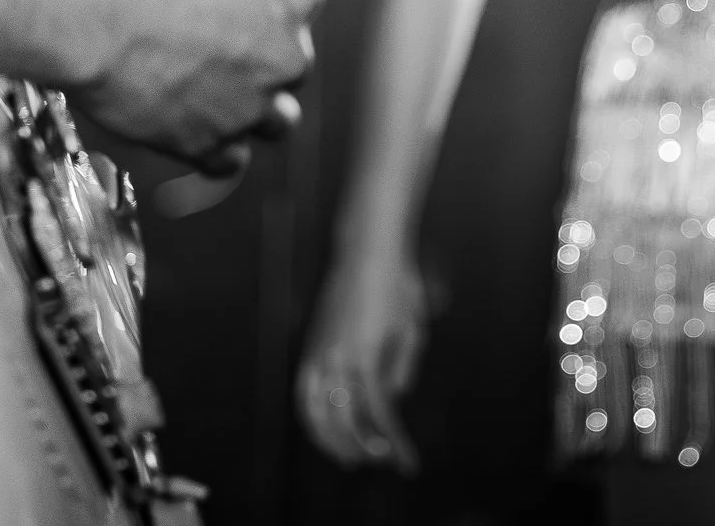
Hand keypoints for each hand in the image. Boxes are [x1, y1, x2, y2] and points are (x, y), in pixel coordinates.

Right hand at [74, 0, 321, 171]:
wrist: (89, 9)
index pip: (305, 1)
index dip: (268, 5)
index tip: (240, 6)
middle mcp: (284, 52)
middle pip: (293, 66)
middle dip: (263, 62)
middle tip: (218, 54)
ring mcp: (251, 105)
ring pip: (276, 122)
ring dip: (250, 111)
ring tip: (210, 99)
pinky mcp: (210, 145)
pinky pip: (229, 160)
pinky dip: (211, 147)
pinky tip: (185, 128)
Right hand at [298, 240, 428, 472]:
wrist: (366, 249)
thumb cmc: (397, 287)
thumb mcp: (411, 331)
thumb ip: (401, 371)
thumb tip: (390, 402)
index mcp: (367, 357)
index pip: (381, 416)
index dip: (395, 444)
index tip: (408, 464)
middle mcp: (338, 358)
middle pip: (345, 421)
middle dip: (363, 449)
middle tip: (380, 461)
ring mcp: (319, 350)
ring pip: (317, 411)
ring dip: (332, 440)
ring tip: (348, 457)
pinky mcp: (310, 344)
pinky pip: (303, 390)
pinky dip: (310, 415)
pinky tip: (320, 427)